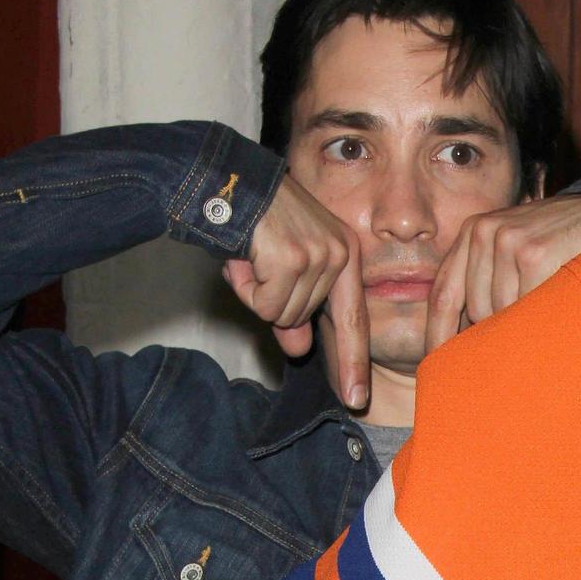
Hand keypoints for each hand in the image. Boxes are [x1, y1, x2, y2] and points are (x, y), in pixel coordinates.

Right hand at [222, 174, 368, 407]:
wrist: (224, 180)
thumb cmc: (254, 222)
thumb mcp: (279, 267)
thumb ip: (293, 309)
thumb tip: (300, 348)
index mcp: (346, 255)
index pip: (354, 320)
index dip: (352, 363)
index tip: (356, 399)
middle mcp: (342, 254)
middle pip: (302, 318)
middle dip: (270, 300)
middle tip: (258, 263)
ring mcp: (321, 256)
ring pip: (282, 314)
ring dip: (255, 290)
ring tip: (251, 255)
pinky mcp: (295, 258)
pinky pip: (265, 305)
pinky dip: (245, 286)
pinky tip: (244, 255)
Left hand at [424, 194, 580, 354]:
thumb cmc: (555, 243)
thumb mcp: (512, 249)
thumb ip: (484, 280)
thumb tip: (457, 339)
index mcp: (471, 233)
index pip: (443, 292)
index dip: (437, 333)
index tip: (437, 365)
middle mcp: (483, 231)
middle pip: (475, 308)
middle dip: (496, 327)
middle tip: (523, 329)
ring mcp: (508, 240)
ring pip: (501, 311)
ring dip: (523, 319)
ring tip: (547, 306)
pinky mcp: (534, 253)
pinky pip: (526, 306)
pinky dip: (542, 313)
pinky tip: (559, 300)